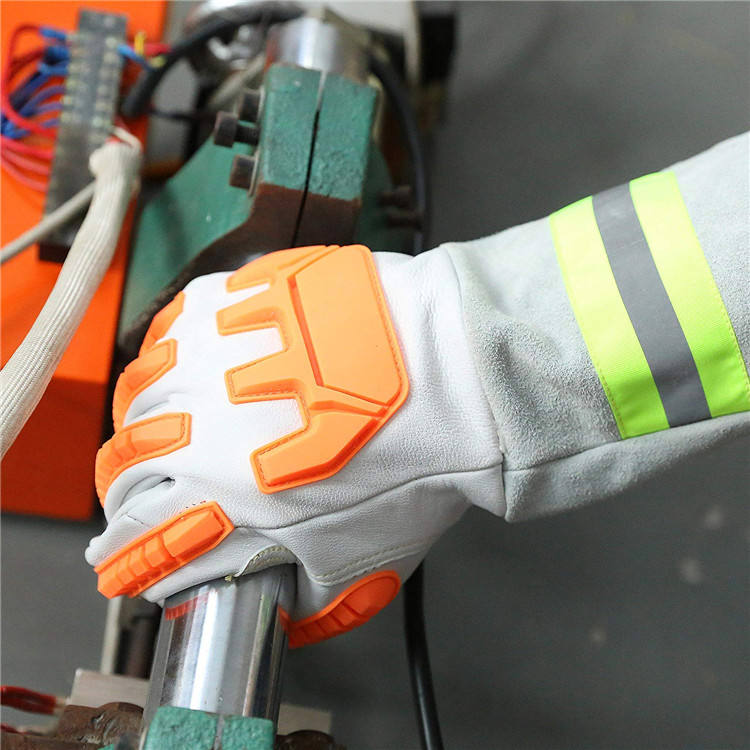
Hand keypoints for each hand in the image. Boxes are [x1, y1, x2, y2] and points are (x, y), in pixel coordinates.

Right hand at [86, 244, 502, 645]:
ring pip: (135, 399)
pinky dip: (165, 361)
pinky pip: (168, 334)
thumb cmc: (413, 465)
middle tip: (132, 502)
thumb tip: (283, 614)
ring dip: (136, 426)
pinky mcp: (231, 304)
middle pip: (120, 468)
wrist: (449, 374)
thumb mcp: (363, 563)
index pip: (141, 541)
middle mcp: (200, 427)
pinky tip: (188, 371)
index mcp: (223, 499)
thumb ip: (309, 601)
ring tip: (155, 432)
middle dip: (120, 496)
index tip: (118, 568)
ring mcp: (210, 358)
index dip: (123, 562)